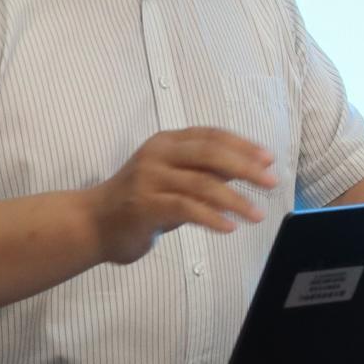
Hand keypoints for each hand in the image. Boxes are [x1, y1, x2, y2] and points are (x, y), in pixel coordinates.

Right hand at [87, 129, 281, 265]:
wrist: (92, 223)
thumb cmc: (139, 201)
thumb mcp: (174, 180)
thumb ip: (204, 172)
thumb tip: (247, 168)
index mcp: (166, 142)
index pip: (212, 135)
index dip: (243, 145)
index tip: (269, 158)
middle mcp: (157, 154)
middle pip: (210, 153)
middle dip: (246, 167)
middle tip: (271, 182)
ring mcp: (148, 179)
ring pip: (202, 183)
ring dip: (235, 200)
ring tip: (257, 215)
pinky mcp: (144, 205)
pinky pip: (186, 208)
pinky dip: (212, 217)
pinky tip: (229, 227)